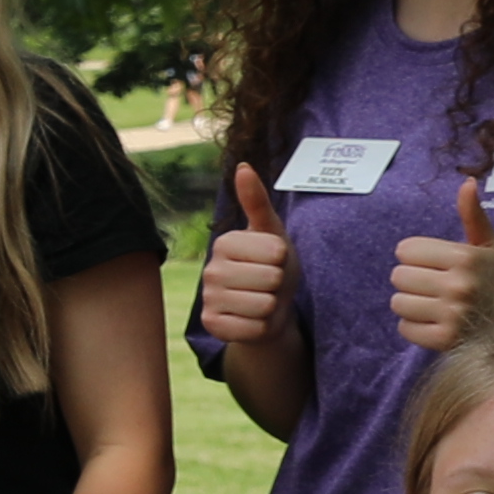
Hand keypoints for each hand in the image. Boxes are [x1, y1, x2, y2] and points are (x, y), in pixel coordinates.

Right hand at [192, 162, 292, 351]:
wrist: (269, 308)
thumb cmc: (273, 266)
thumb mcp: (272, 233)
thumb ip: (257, 201)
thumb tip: (243, 166)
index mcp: (225, 242)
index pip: (276, 252)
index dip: (285, 260)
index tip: (274, 261)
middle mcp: (210, 269)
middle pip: (270, 279)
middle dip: (278, 285)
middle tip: (269, 284)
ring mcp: (209, 298)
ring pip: (263, 305)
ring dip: (271, 307)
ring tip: (262, 301)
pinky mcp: (212, 325)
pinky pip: (252, 328)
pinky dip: (261, 326)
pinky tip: (252, 319)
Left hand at [386, 174, 493, 351]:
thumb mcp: (489, 246)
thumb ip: (473, 215)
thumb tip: (467, 182)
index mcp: (465, 257)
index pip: (405, 250)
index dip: (415, 256)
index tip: (433, 264)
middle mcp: (459, 284)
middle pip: (398, 276)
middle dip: (412, 280)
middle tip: (434, 286)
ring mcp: (452, 314)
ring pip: (398, 302)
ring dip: (411, 304)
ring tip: (434, 304)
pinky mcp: (445, 340)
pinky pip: (404, 328)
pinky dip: (414, 327)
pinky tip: (435, 322)